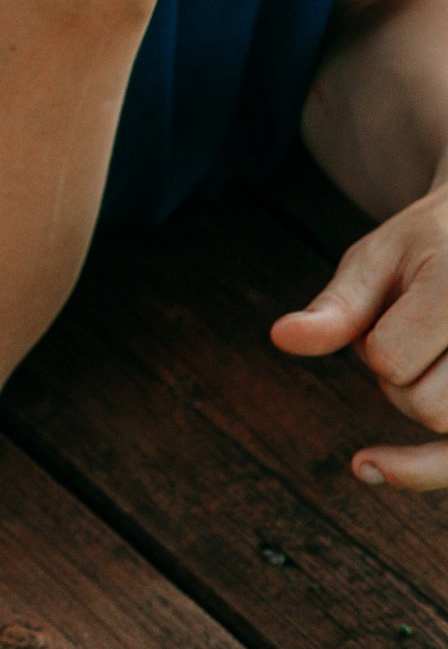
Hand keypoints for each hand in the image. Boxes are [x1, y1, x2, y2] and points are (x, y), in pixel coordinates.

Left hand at [272, 183, 447, 486]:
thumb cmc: (432, 244)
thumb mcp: (378, 258)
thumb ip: (337, 307)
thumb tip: (281, 338)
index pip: (390, 359)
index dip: (373, 346)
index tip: (396, 312)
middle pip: (428, 408)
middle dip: (402, 382)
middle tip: (420, 334)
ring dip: (431, 405)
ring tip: (437, 355)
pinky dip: (426, 470)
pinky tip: (367, 467)